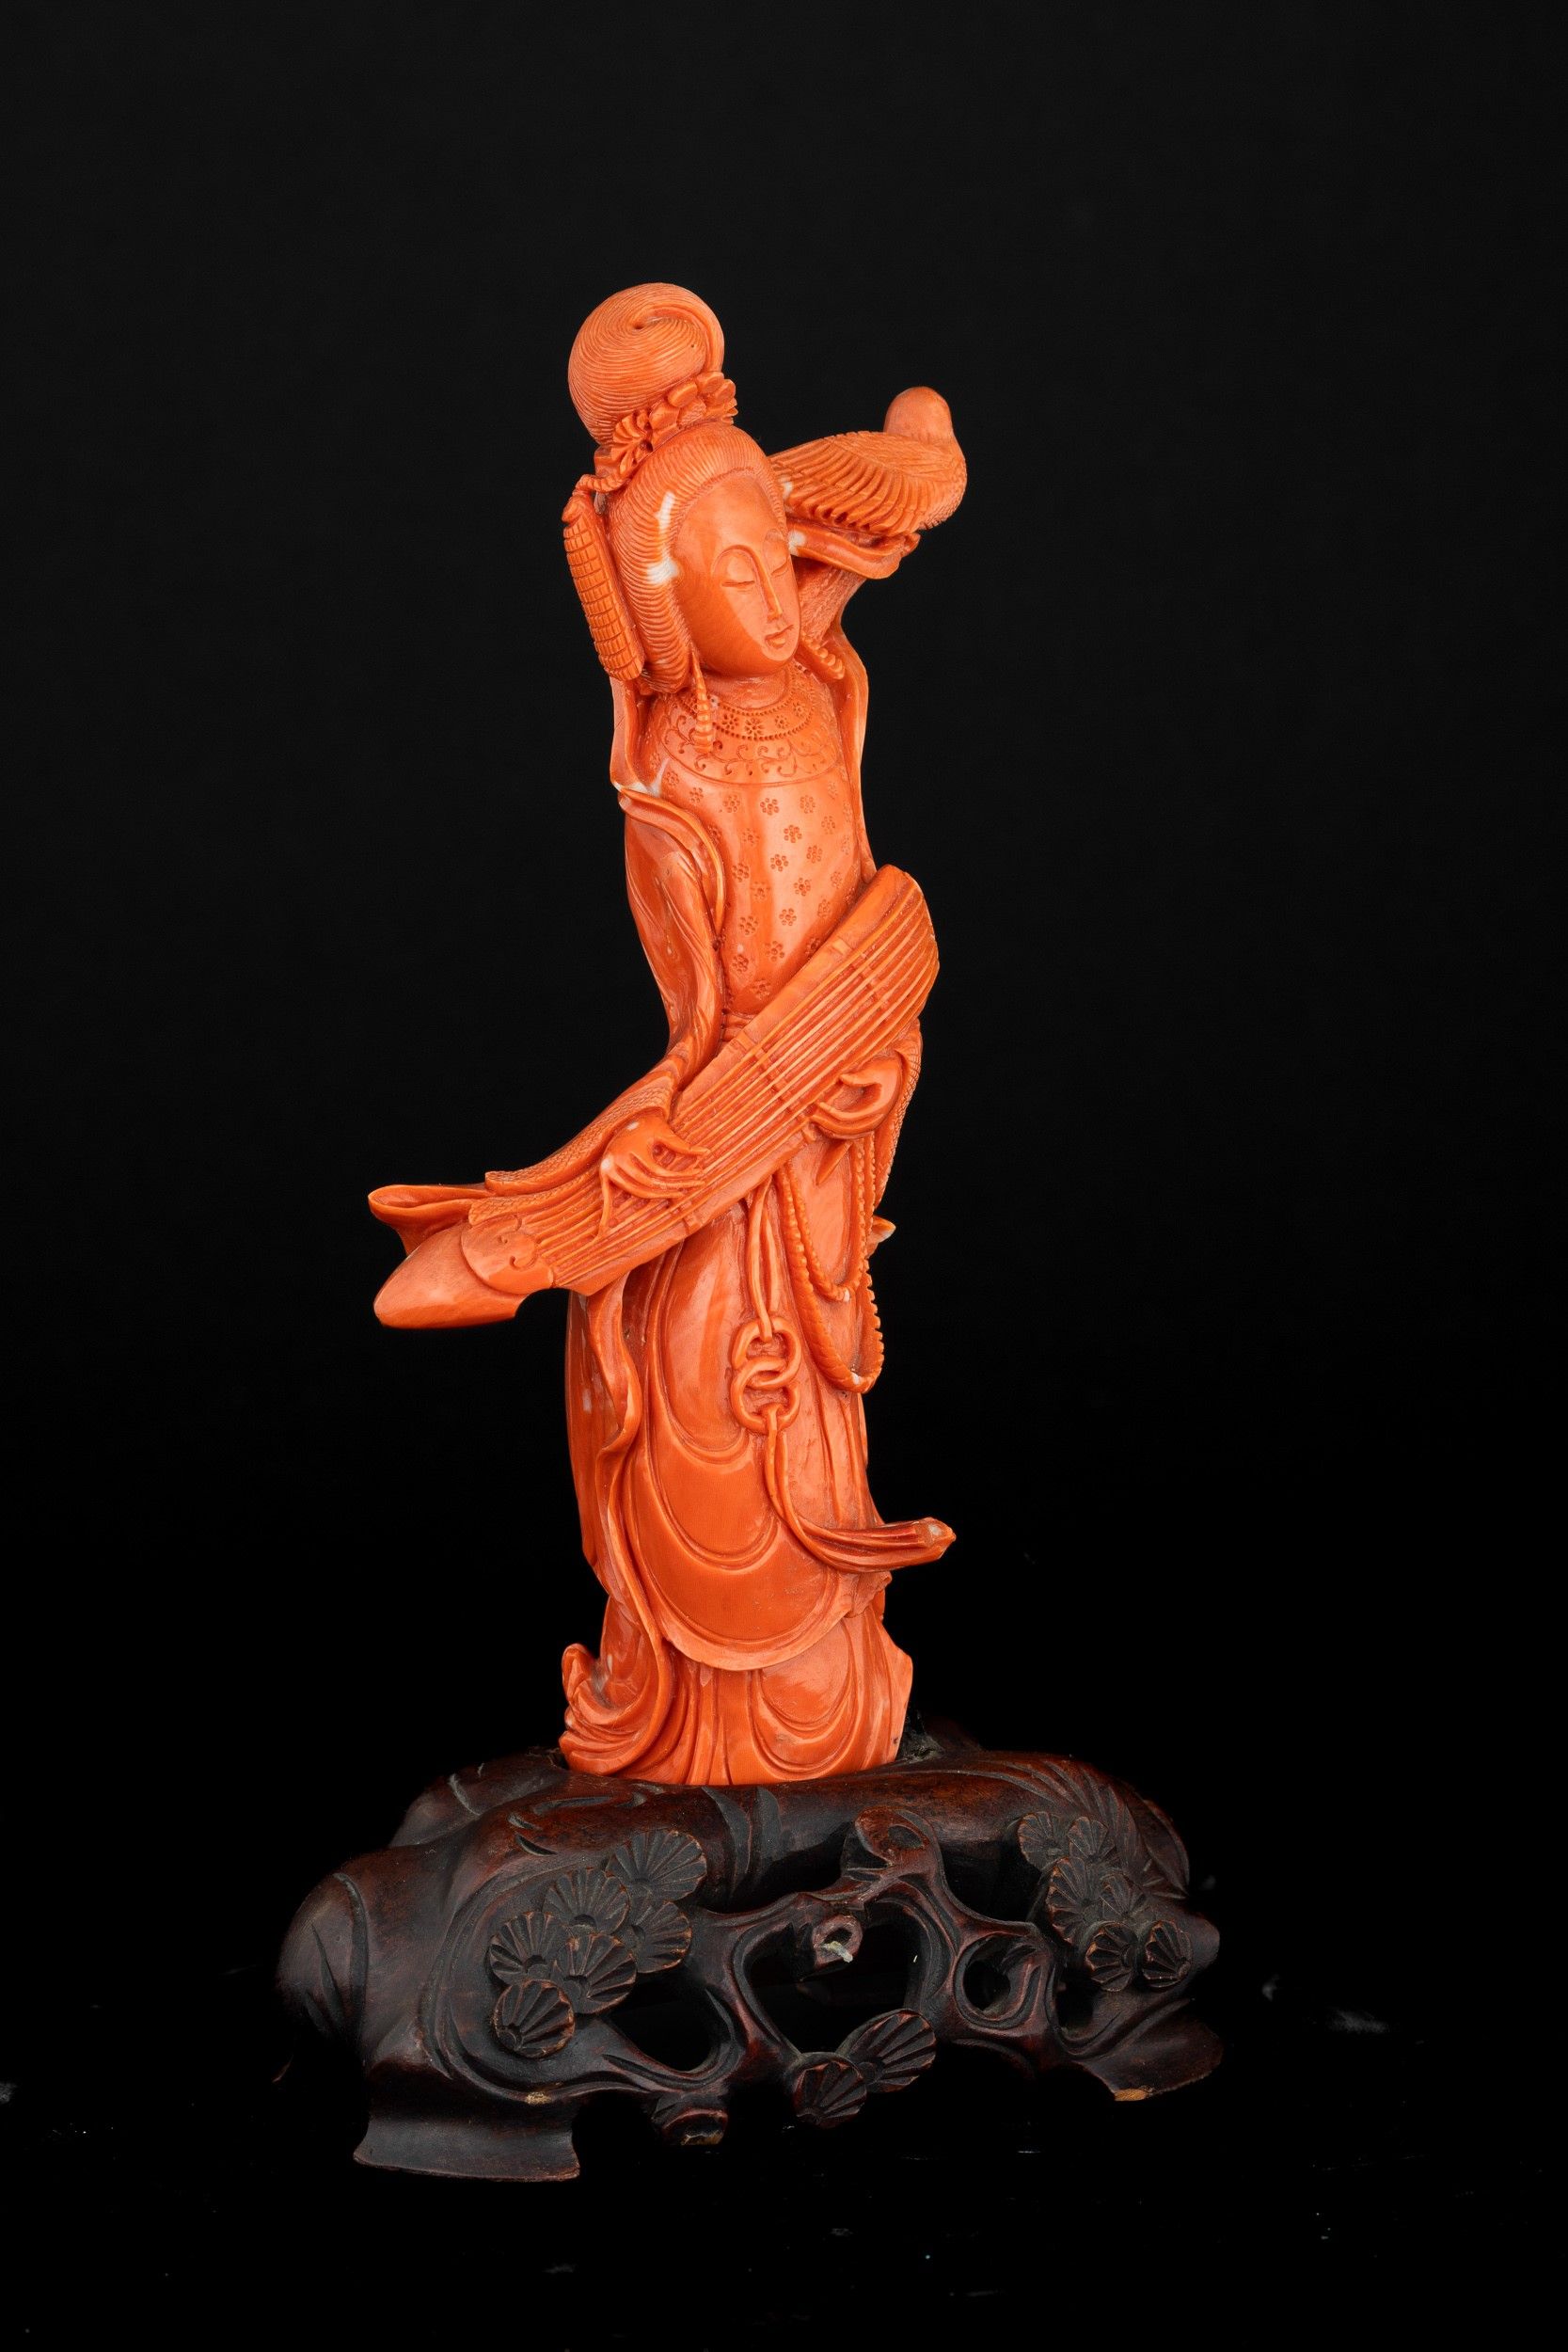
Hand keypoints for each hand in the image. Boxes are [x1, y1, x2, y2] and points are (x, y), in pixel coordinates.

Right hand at [597, 1111, 702, 1230]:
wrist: (628, 1118)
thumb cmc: (648, 1125)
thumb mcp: (665, 1132)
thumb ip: (683, 1145)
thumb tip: (706, 1153)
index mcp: (630, 1149)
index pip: (657, 1172)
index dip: (677, 1178)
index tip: (695, 1178)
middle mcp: (617, 1160)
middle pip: (647, 1185)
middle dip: (670, 1189)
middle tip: (688, 1190)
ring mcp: (608, 1168)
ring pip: (636, 1191)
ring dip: (655, 1197)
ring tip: (676, 1195)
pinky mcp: (605, 1174)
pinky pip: (606, 1197)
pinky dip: (606, 1214)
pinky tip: (603, 1232)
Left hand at [813, 1056, 903, 1138]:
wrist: (897, 1073)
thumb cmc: (885, 1069)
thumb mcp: (874, 1070)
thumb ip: (860, 1076)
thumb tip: (842, 1078)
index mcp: (878, 1108)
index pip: (851, 1118)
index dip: (833, 1113)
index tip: (819, 1104)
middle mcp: (876, 1120)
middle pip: (848, 1130)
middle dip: (829, 1125)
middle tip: (812, 1117)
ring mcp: (873, 1124)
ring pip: (850, 1135)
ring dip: (832, 1131)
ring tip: (816, 1123)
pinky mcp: (869, 1123)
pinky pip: (852, 1134)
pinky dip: (838, 1132)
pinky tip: (825, 1127)